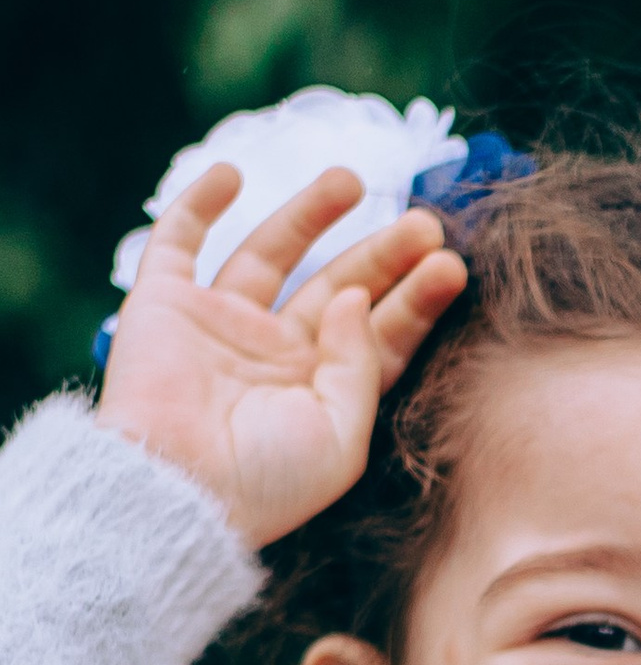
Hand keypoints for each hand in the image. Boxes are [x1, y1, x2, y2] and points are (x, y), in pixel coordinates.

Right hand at [96, 164, 467, 549]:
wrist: (176, 491)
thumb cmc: (266, 482)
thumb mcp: (341, 437)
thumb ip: (360, 365)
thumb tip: (358, 296)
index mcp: (324, 391)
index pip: (380, 335)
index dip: (416, 300)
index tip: (451, 265)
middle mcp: (277, 353)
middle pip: (340, 288)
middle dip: (382, 255)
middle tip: (425, 222)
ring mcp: (222, 324)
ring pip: (271, 253)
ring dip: (309, 214)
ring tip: (350, 179)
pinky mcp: (165, 304)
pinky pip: (179, 242)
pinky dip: (199, 204)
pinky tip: (232, 173)